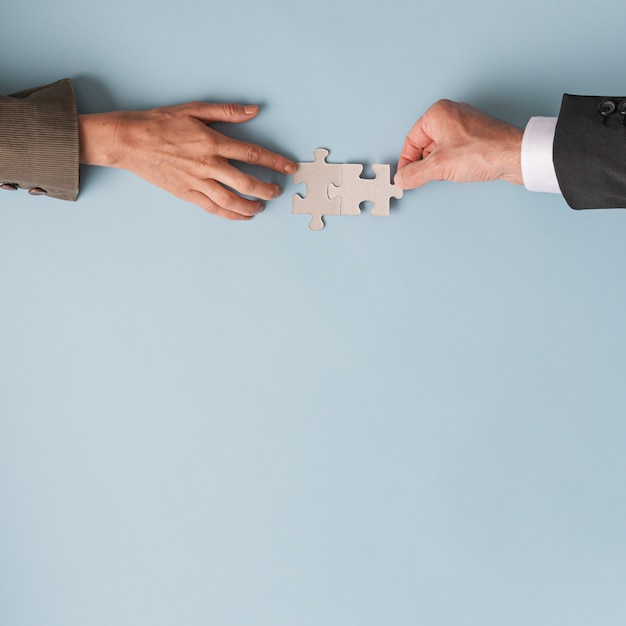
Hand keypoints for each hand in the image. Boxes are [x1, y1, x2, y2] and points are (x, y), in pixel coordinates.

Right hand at [78, 102, 295, 220]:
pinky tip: (243, 216)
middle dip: (267, 189)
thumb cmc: (159, 123)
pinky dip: (232, 216)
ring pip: (231, 201)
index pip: (251, 154)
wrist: (129, 141)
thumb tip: (254, 110)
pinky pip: (214, 210)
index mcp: (211, 142)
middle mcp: (207, 164)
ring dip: (252, 206)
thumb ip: (226, 112)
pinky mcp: (186, 194)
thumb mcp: (193, 109)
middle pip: (246, 182)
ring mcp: (196, 182)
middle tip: (277, 190)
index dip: (274, 162)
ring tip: (262, 207)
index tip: (289, 168)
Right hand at [394, 100, 523, 189]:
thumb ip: (414, 174)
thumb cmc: (483, 151)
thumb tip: (401, 179)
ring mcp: (464, 125)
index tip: (404, 177)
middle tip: (424, 179)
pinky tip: (458, 172)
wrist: (515, 156)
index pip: (411, 140)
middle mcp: (450, 114)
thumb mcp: (439, 167)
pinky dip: (450, 164)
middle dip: (423, 164)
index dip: (406, 161)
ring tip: (447, 174)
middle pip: (424, 145)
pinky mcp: (475, 136)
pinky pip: (453, 151)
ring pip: (438, 149)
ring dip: (438, 166)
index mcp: (437, 113)